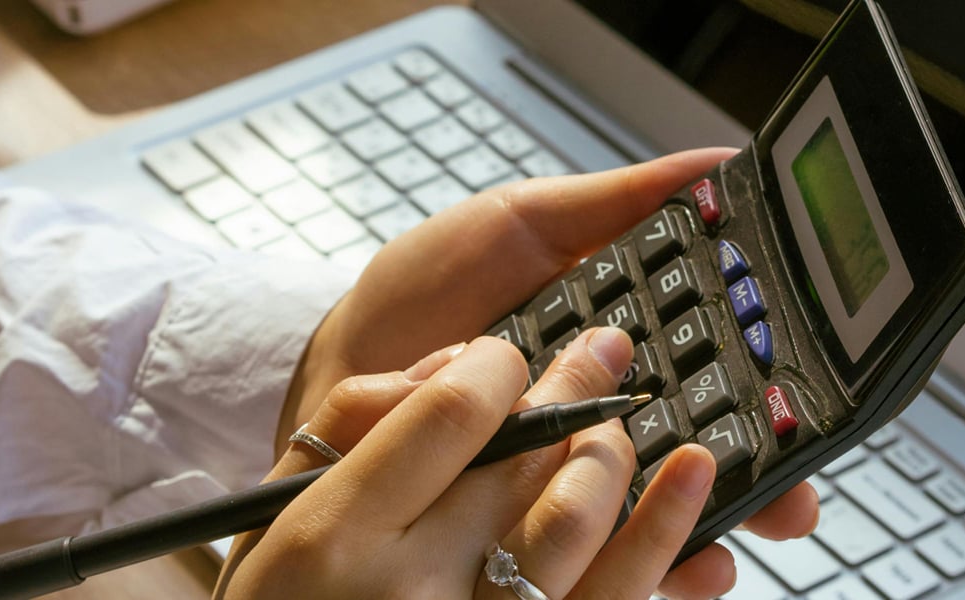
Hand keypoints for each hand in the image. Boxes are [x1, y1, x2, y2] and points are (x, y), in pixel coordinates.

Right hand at [222, 332, 732, 598]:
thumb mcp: (273, 515)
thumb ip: (346, 427)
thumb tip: (452, 364)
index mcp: (339, 537)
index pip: (449, 411)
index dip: (494, 365)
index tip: (503, 356)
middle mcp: (414, 590)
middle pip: (524, 457)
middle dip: (571, 389)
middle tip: (597, 353)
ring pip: (577, 521)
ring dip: (615, 452)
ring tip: (622, 417)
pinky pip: (616, 599)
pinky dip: (665, 535)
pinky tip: (691, 478)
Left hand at [273, 150, 820, 596]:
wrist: (337, 357)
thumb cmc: (427, 295)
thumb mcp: (523, 225)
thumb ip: (615, 205)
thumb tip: (716, 166)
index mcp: (618, 363)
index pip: (713, 389)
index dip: (764, 408)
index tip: (800, 420)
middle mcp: (598, 433)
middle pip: (696, 470)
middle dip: (752, 493)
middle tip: (788, 505)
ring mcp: (553, 490)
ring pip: (644, 530)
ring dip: (688, 544)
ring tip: (711, 550)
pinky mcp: (505, 536)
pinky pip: (570, 568)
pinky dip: (613, 577)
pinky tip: (647, 572)